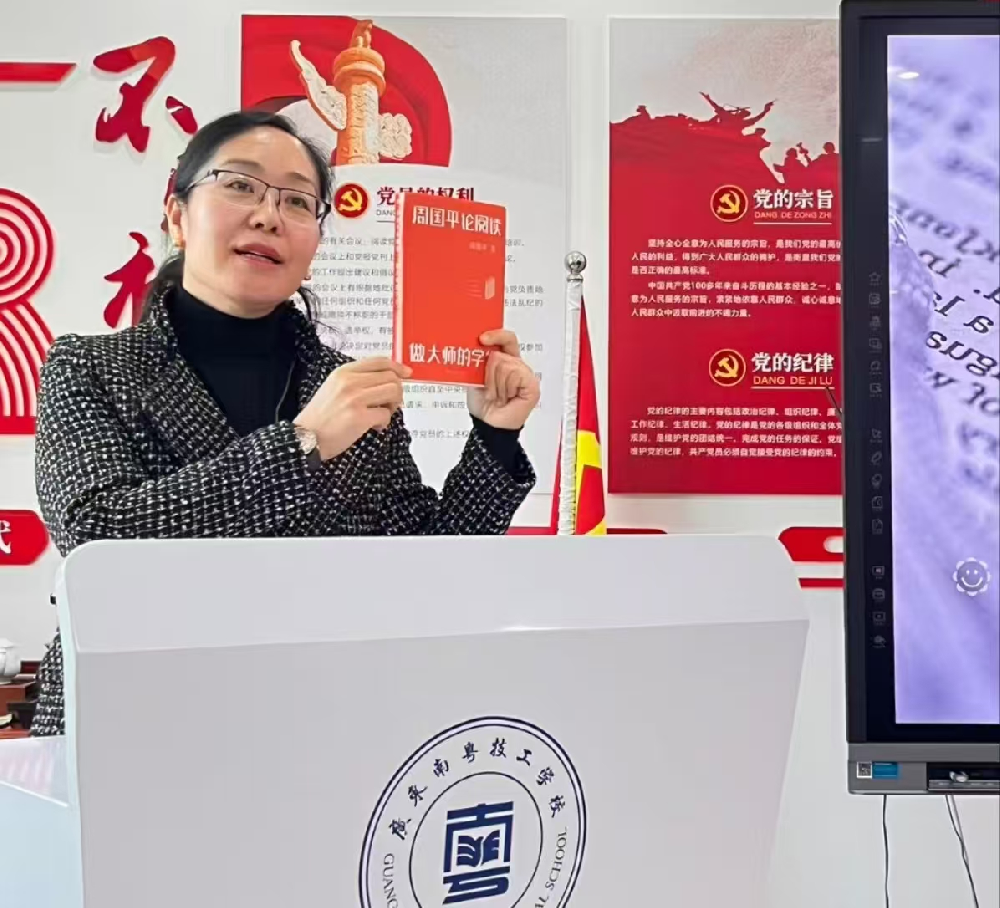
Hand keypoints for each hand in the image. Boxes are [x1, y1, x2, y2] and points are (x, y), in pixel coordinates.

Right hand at [295, 357, 410, 460]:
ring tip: (381, 415)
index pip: (379, 361)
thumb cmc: (321, 416)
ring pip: (393, 392)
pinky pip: (386, 414)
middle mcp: (350, 381)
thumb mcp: (333, 388)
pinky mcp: (359, 417)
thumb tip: (387, 381)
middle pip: (391, 377)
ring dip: (393, 406)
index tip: (407, 373)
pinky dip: (384, 422)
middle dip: (397, 392)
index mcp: (344, 372)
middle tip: (390, 405)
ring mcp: (355, 398)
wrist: (305, 437)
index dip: (397, 366)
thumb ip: (356, 381)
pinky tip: (374, 427)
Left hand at [467, 330, 539, 429]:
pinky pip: (517, 375)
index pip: (507, 339)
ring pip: (507, 365)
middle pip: (502, 355)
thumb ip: (478, 360)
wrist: (488, 423)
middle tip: (490, 388)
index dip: (497, 335)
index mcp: (506, 360)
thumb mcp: (475, 376)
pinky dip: (507, 388)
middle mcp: (517, 366)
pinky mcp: (532, 385)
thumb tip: (478, 346)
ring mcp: (526, 375)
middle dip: (489, 373)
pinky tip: (507, 397)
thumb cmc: (483, 403)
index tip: (482, 339)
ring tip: (498, 395)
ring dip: (496, 384)